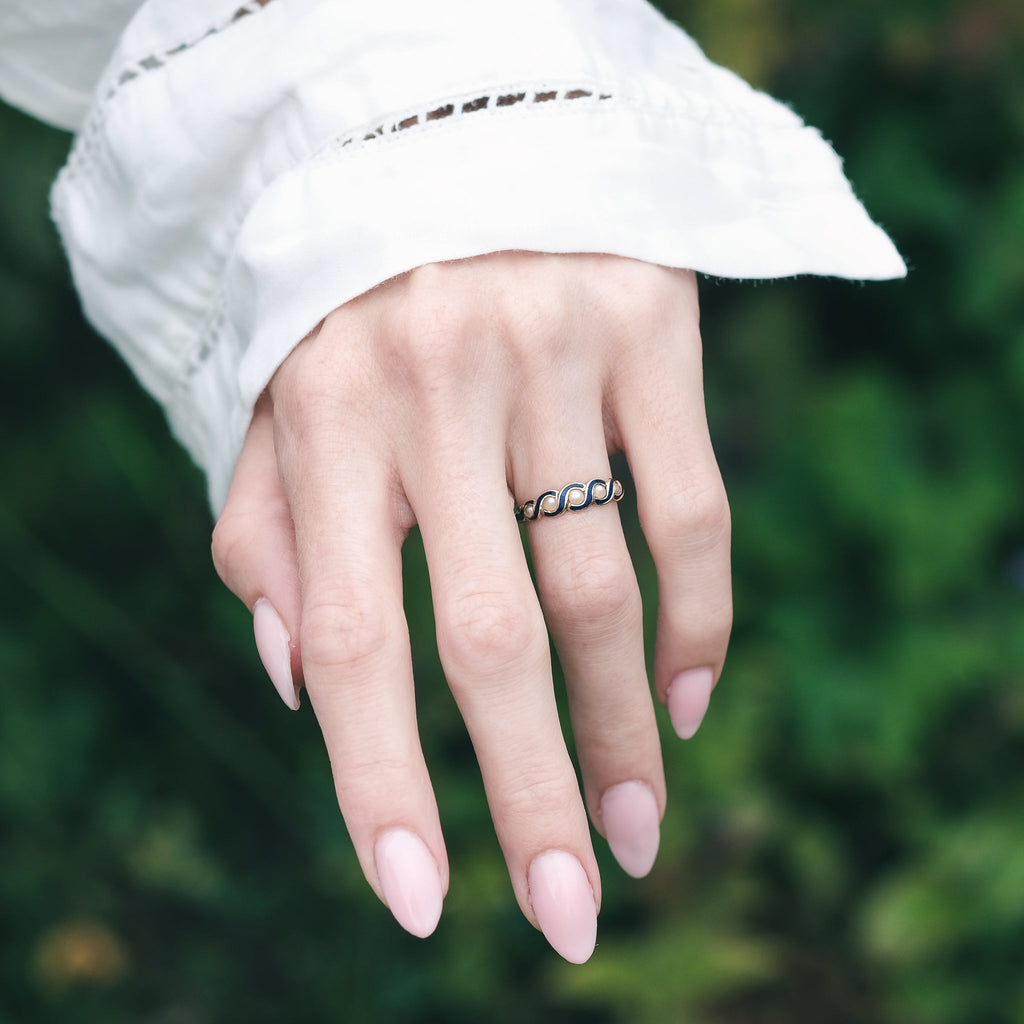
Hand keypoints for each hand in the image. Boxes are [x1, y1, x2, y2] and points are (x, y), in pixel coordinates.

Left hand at [211, 252, 731, 962]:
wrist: (454, 132)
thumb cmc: (354, 295)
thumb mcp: (280, 397)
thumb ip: (270, 534)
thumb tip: (301, 684)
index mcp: (327, 415)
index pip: (352, 640)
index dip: (380, 786)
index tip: (421, 907)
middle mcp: (439, 389)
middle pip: (492, 641)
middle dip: (530, 796)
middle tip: (571, 914)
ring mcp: (554, 355)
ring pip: (602, 589)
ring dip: (621, 733)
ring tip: (634, 828)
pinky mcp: (651, 328)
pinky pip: (691, 506)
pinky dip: (699, 620)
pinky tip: (687, 702)